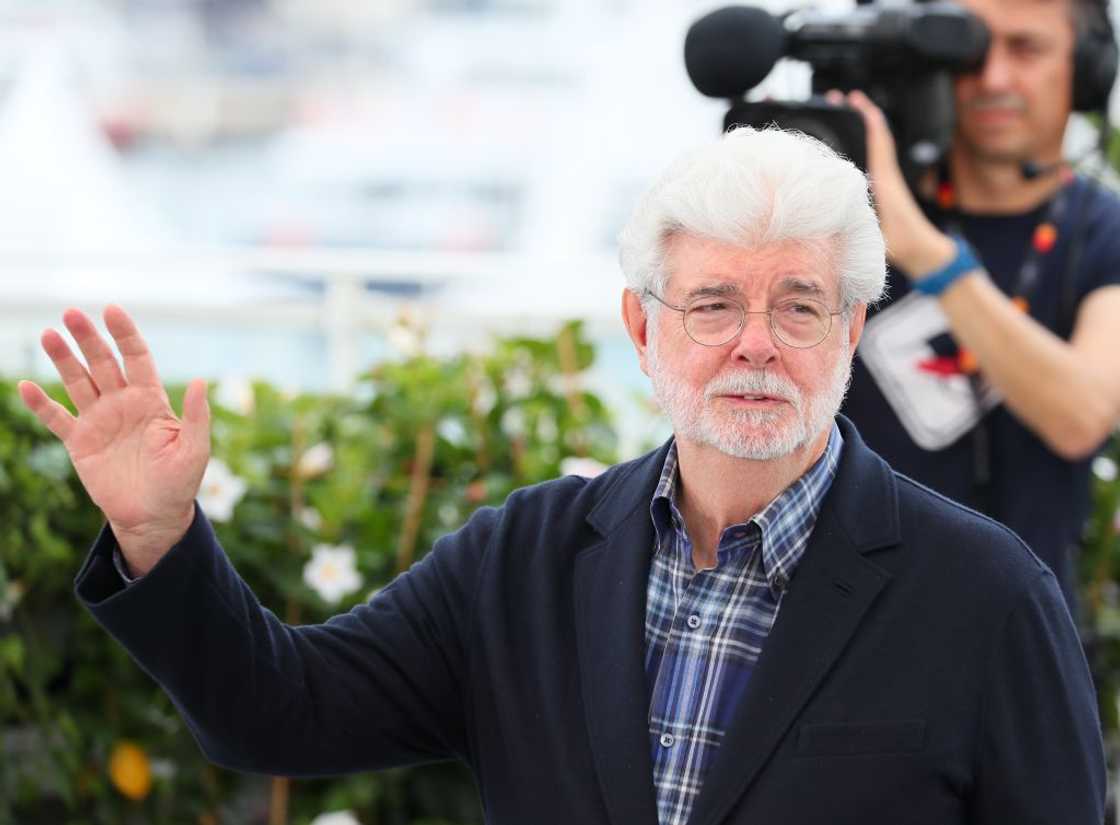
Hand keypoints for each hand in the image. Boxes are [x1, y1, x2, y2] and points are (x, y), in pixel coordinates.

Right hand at [17, 306, 210, 575]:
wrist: (154, 516)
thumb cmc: (180, 482)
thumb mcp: (194, 449)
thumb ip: (195, 415)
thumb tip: (200, 381)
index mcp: (151, 400)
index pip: (137, 358)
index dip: (125, 334)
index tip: (111, 310)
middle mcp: (123, 404)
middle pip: (103, 362)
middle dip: (88, 338)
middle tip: (71, 313)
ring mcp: (99, 421)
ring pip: (78, 381)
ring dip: (63, 359)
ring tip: (49, 334)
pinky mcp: (80, 443)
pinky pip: (57, 418)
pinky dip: (41, 404)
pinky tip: (26, 386)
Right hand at [830, 89, 954, 278]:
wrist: (925, 253)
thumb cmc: (905, 245)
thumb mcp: (876, 234)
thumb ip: (856, 221)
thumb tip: (829, 210)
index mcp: (885, 179)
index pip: (878, 140)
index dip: (866, 117)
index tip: (853, 100)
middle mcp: (886, 175)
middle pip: (874, 135)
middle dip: (857, 114)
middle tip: (839, 98)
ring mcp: (887, 181)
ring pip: (874, 146)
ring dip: (860, 128)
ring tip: (843, 114)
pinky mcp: (885, 191)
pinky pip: (873, 160)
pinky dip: (862, 146)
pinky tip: (849, 147)